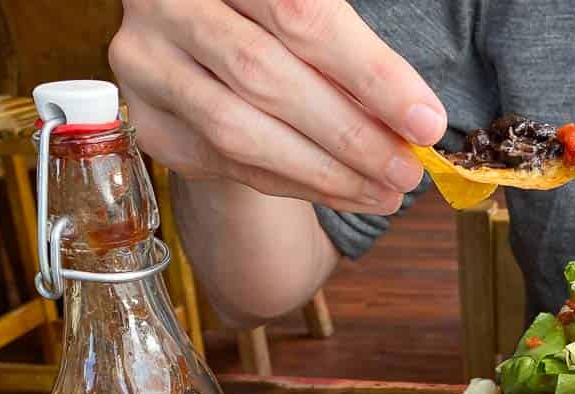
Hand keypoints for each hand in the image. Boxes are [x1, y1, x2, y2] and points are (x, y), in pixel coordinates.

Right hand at [110, 0, 445, 214]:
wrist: (208, 44)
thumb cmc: (278, 23)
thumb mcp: (310, 12)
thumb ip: (347, 50)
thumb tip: (413, 121)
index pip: (302, 15)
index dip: (369, 72)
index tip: (426, 120)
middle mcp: (168, 5)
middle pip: (265, 76)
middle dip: (349, 134)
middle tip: (408, 167)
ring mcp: (148, 65)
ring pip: (239, 130)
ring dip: (323, 171)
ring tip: (386, 190)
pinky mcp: (149, 123)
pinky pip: (228, 164)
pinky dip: (294, 184)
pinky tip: (346, 192)